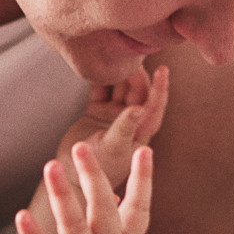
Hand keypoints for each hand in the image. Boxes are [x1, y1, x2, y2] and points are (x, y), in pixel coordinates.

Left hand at [16, 142, 153, 233]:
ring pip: (74, 226)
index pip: (140, 208)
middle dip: (93, 176)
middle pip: (104, 209)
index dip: (144, 179)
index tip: (146, 149)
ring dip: (63, 195)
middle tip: (82, 146)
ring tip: (50, 165)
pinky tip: (21, 215)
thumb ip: (123, 229)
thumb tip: (115, 194)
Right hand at [59, 65, 168, 193]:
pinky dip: (100, 78)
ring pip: (120, 88)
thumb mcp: (112, 149)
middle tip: (131, 56)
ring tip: (116, 56)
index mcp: (140, 132)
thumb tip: (140, 108)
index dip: (160, 88)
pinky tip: (98, 63)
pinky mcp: (96, 111)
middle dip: (136, 74)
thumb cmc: (96, 170)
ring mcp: (113, 116)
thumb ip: (124, 128)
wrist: (70, 177)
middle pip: (138, 92)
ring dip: (120, 73)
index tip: (163, 69)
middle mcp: (130, 122)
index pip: (154, 106)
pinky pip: (101, 89)